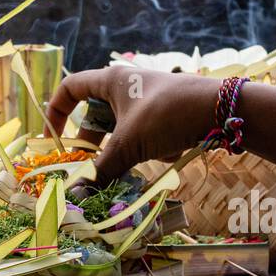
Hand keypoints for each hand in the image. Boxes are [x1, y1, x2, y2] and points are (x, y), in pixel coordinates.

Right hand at [45, 67, 218, 180]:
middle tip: (87, 168)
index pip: (70, 88)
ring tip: (124, 168)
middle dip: (91, 143)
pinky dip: (145, 150)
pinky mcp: (165, 115)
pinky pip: (142, 135)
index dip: (56, 112)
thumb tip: (78, 195)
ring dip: (119, 151)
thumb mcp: (130, 144)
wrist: (222, 111)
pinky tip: (161, 157)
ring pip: (120, 129)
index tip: (53, 139)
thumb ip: (102, 170)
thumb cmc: (168, 115)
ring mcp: (147, 101)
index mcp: (111, 81)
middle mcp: (126, 86)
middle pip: (95, 115)